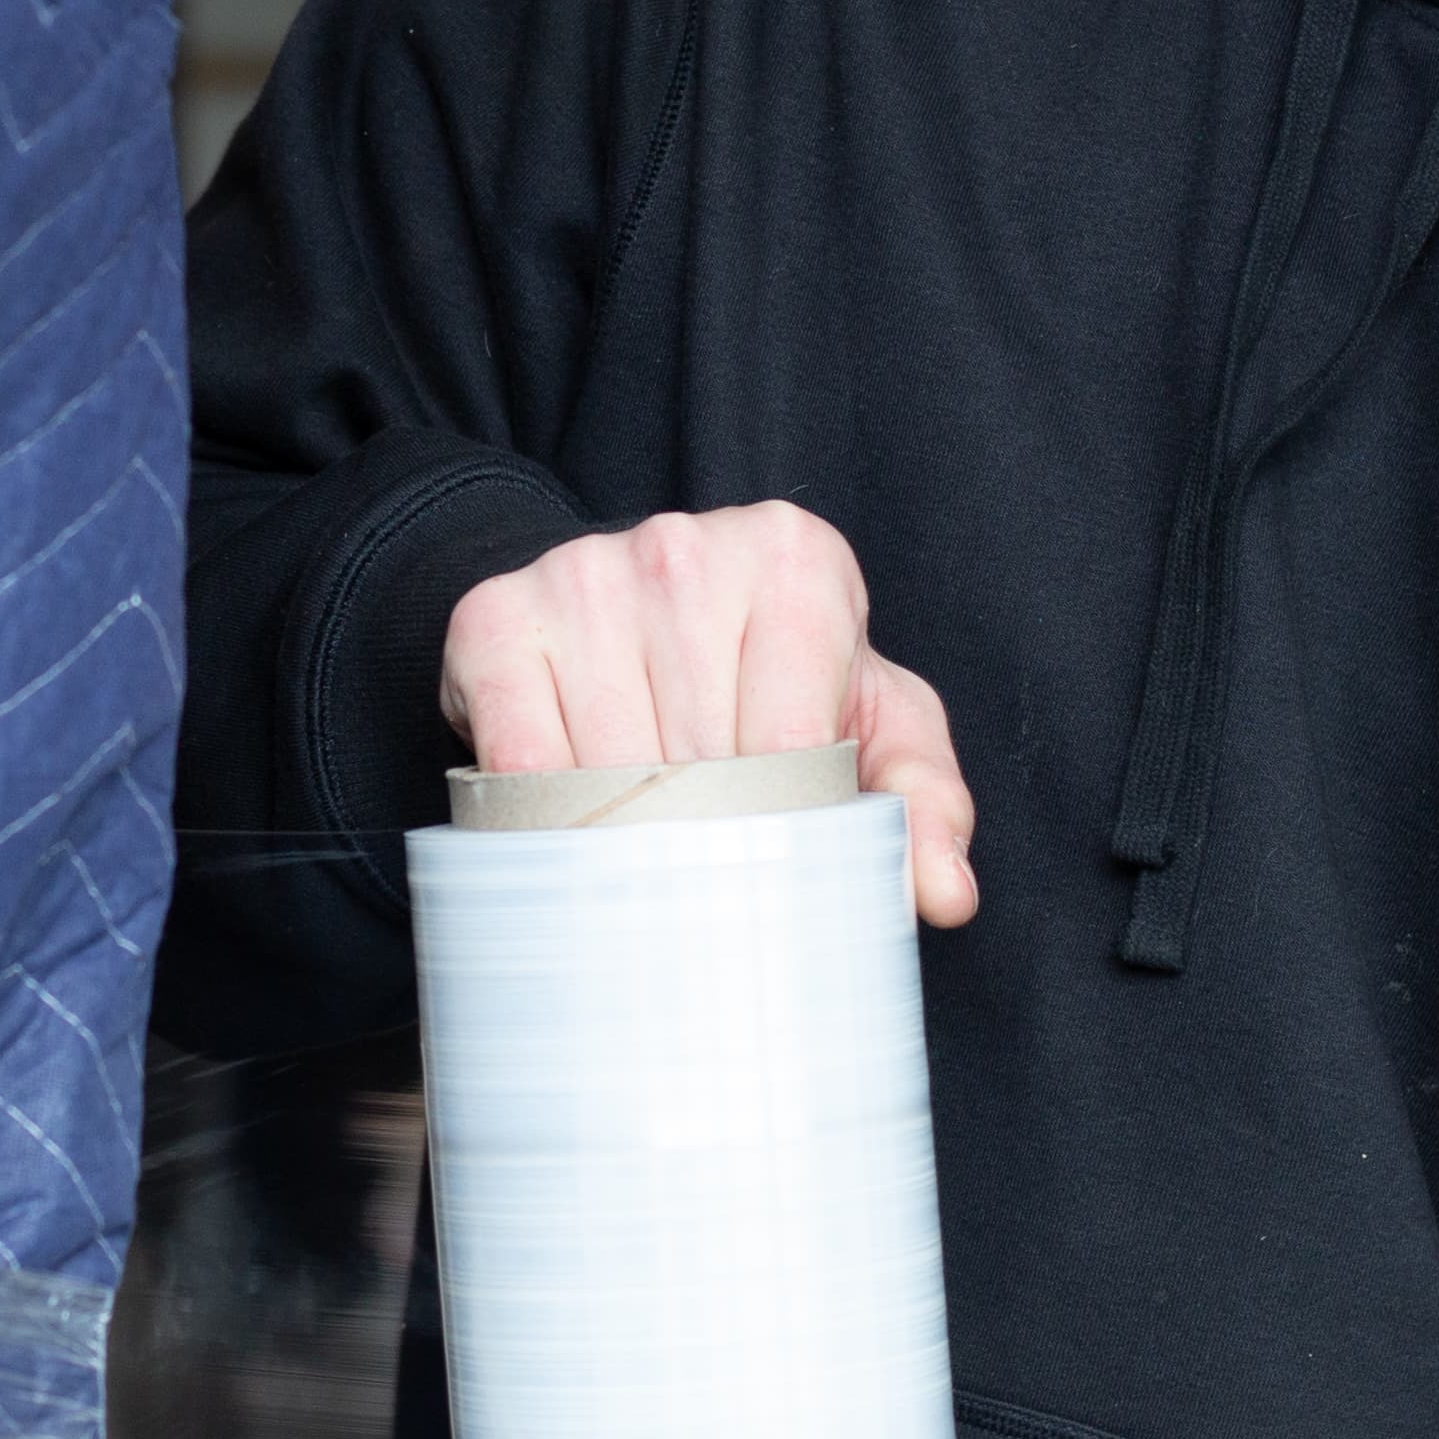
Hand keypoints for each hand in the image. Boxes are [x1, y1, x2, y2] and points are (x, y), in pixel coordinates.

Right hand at [438, 503, 980, 924]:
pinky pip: (520, 759)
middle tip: (711, 874)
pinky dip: (544, 818)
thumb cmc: (772, 679)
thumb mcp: (872, 722)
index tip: (774, 861)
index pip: (788, 744)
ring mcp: (584, 575)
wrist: (631, 611)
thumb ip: (922, 799)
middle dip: (706, 840)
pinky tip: (574, 829)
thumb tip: (941, 890)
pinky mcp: (496, 617)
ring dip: (626, 837)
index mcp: (796, 560)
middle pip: (696, 762)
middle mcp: (685, 548)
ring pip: (606, 770)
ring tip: (650, 853)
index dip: (780, 828)